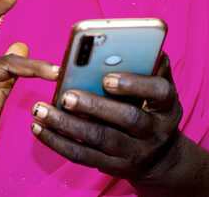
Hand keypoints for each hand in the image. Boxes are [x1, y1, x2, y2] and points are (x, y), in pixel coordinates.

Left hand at [30, 53, 183, 181]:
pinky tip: (40, 128)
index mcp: (169, 105)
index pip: (159, 92)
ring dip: (67, 124)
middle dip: (95, 106)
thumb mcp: (161, 89)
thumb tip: (137, 41)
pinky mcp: (114, 167)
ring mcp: (136, 152)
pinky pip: (83, 156)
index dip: (134, 84)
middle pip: (128, 118)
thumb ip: (151, 67)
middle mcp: (156, 131)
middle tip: (66, 95)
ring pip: (100, 138)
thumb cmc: (154, 109)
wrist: (160, 156)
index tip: (107, 77)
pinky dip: (58, 142)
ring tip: (41, 110)